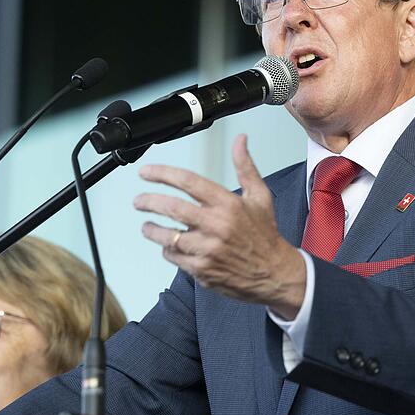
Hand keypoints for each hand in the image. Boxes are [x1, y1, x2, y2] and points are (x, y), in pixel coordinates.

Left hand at [134, 134, 305, 318]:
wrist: (274, 273)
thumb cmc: (264, 234)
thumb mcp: (259, 196)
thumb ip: (245, 166)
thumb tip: (241, 140)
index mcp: (228, 204)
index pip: (189, 182)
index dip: (163, 174)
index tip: (147, 172)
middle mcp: (217, 226)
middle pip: (172, 208)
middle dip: (149, 201)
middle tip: (139, 201)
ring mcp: (208, 249)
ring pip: (168, 236)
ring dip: (153, 230)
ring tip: (148, 225)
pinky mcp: (202, 270)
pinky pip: (174, 257)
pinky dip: (168, 250)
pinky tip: (169, 245)